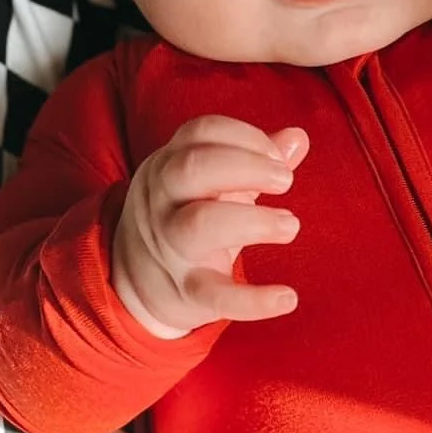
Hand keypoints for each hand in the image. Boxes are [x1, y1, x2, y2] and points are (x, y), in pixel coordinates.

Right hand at [112, 115, 309, 337]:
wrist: (133, 281)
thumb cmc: (186, 219)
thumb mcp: (212, 185)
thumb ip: (255, 160)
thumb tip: (298, 137)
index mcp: (169, 165)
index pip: (200, 132)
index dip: (245, 137)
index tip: (277, 156)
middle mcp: (163, 201)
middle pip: (193, 168)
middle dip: (247, 166)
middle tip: (286, 181)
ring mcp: (170, 247)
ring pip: (200, 225)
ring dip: (253, 220)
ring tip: (290, 225)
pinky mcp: (186, 292)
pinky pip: (216, 295)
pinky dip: (254, 300)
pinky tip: (288, 298)